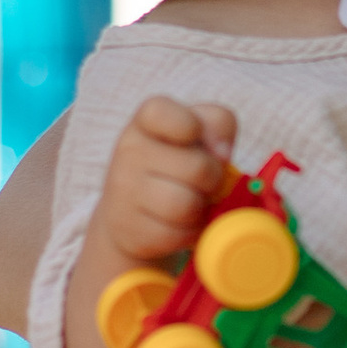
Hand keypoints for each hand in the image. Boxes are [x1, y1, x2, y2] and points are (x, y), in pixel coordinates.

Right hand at [98, 99, 236, 267]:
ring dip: (201, 209)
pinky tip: (179, 224)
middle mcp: (129, 151)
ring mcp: (124, 191)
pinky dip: (189, 233)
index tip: (197, 138)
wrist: (131, 214)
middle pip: (198, 168)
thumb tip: (222, 154)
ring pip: (186, 205)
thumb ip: (219, 125)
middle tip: (204, 183)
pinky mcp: (128, 229)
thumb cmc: (176, 164)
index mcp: (146, 120)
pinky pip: (177, 234)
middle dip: (213, 180)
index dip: (194, 127)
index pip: (164, 113)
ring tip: (193, 203)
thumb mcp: (198, 133)